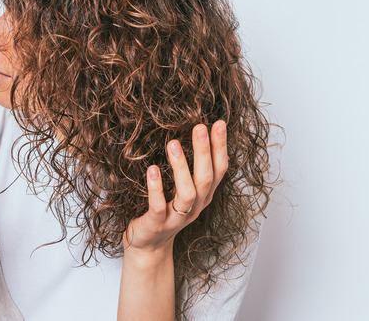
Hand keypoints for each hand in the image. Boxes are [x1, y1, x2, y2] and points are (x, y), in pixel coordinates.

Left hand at [123, 121, 227, 256]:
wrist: (148, 246)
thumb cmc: (165, 211)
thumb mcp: (185, 191)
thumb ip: (194, 171)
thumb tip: (206, 140)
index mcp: (203, 196)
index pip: (219, 170)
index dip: (220, 147)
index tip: (218, 123)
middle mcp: (195, 207)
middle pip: (206, 178)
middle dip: (204, 152)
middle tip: (199, 127)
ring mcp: (177, 217)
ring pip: (187, 193)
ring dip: (181, 168)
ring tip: (173, 144)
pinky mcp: (157, 224)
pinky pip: (158, 206)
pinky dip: (156, 188)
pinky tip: (152, 169)